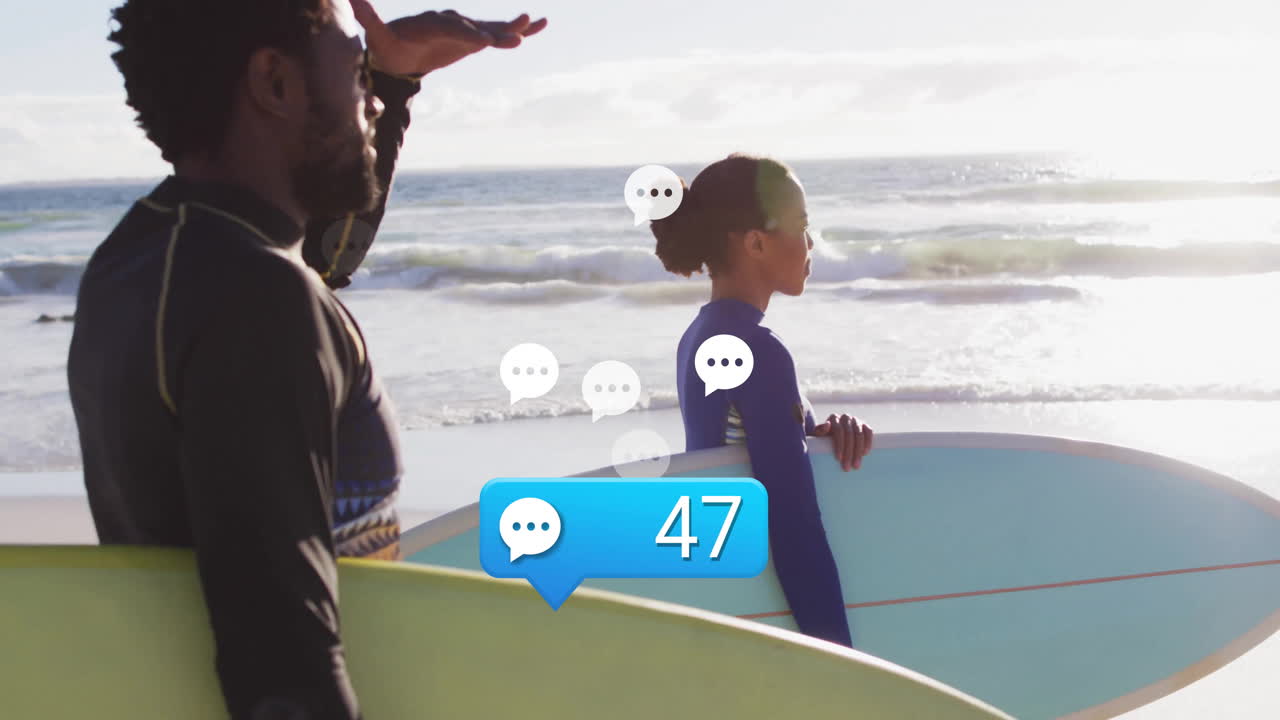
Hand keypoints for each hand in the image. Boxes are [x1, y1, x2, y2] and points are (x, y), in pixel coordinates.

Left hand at [351, 1, 547, 76]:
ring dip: (511, 27)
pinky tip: (540, 25)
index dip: (468, 34)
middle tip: (512, 36)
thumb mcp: (376, 35)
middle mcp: (450, 21)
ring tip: (533, 23)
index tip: (484, 42)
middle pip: (475, 26)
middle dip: (493, 31)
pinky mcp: (473, 38)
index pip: (452, 27)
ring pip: (490, 26)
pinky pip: (497, 32)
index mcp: (431, 22)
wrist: (397, 51)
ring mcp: (464, 28)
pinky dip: (517, 29)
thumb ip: (370, 18)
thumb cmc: (388, 46)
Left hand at [812, 413, 872, 471]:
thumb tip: (827, 425)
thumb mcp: (818, 435)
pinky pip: (869, 432)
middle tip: (847, 467)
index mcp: (834, 418)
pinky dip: (868, 442)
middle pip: (850, 435)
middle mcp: (846, 417)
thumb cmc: (823, 437)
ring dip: (858, 451)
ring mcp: (856, 420)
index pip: (838, 431)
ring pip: (859, 435)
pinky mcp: (865, 425)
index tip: (838, 459)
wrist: (832, 436)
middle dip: (849, 452)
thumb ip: (820, 430)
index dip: (839, 445)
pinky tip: (865, 453)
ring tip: (856, 465)